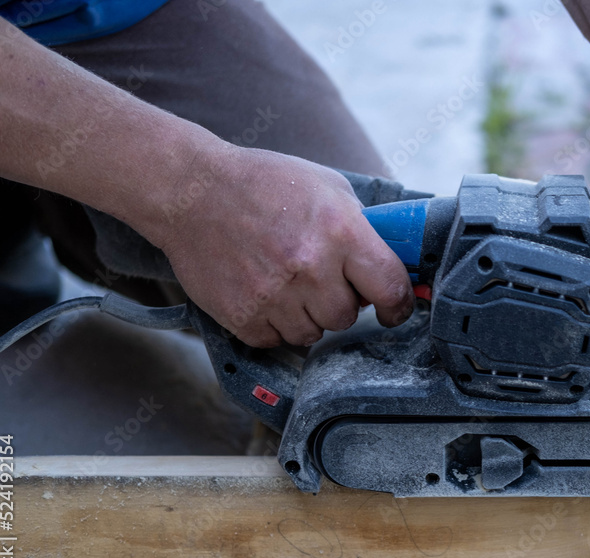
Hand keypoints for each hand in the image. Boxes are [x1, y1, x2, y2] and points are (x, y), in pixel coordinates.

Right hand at [159, 146, 413, 347]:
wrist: (191, 192)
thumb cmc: (263, 184)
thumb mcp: (327, 187)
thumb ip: (362, 226)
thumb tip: (392, 261)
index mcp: (341, 231)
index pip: (390, 287)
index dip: (398, 305)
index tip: (394, 310)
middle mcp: (311, 267)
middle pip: (348, 316)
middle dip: (340, 301)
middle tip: (318, 277)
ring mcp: (275, 295)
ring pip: (314, 333)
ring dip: (307, 315)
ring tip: (286, 281)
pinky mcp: (244, 317)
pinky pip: (278, 340)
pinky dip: (274, 323)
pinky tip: (263, 292)